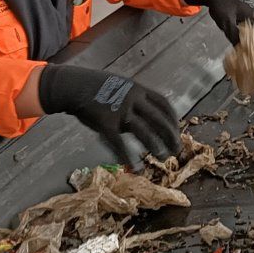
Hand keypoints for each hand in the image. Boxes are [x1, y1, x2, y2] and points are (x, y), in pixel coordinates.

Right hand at [38, 64, 178, 165]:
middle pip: (158, 119)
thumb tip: (148, 116)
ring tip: (162, 158)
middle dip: (170, 135)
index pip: (164, 104)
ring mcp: (120, 111)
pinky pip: (119, 143)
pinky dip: (128, 157)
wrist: (74, 85)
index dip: (173, 119)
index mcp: (139, 89)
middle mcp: (133, 99)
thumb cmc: (99, 87)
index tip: (178, 130)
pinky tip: (135, 167)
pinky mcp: (105, 123)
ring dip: (155, 146)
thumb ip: (136, 99)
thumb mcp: (123, 86)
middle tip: (177, 149)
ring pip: (144, 131)